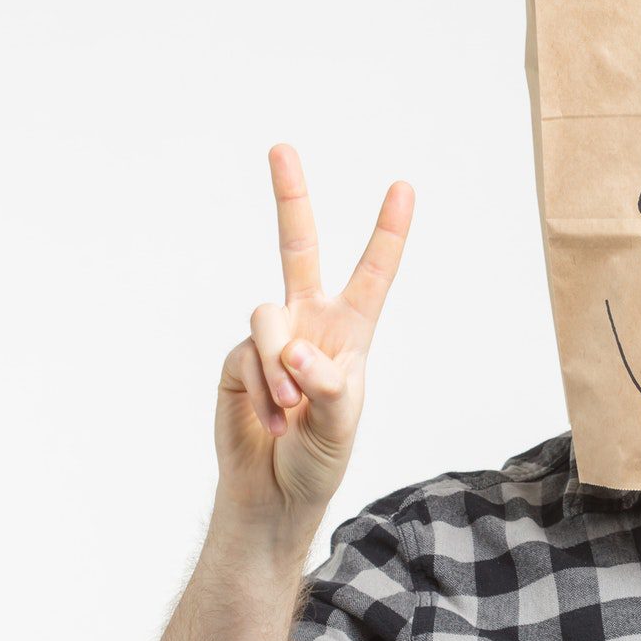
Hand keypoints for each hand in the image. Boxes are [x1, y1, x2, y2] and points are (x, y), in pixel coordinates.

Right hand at [214, 144, 413, 533]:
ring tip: (290, 407)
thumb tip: (296, 350)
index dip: (387, 232)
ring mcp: (269, 338)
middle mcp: (309, 323)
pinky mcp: (236, 360)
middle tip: (280, 147)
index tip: (403, 186)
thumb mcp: (342, 425)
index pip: (372, 273)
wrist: (273, 493)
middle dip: (290, 197)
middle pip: (297, 247)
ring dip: (281, 365)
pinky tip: (270, 420)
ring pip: (268, 316)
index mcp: (350, 331)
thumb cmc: (320, 457)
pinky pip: (246, 355)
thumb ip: (329, 385)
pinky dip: (261, 390)